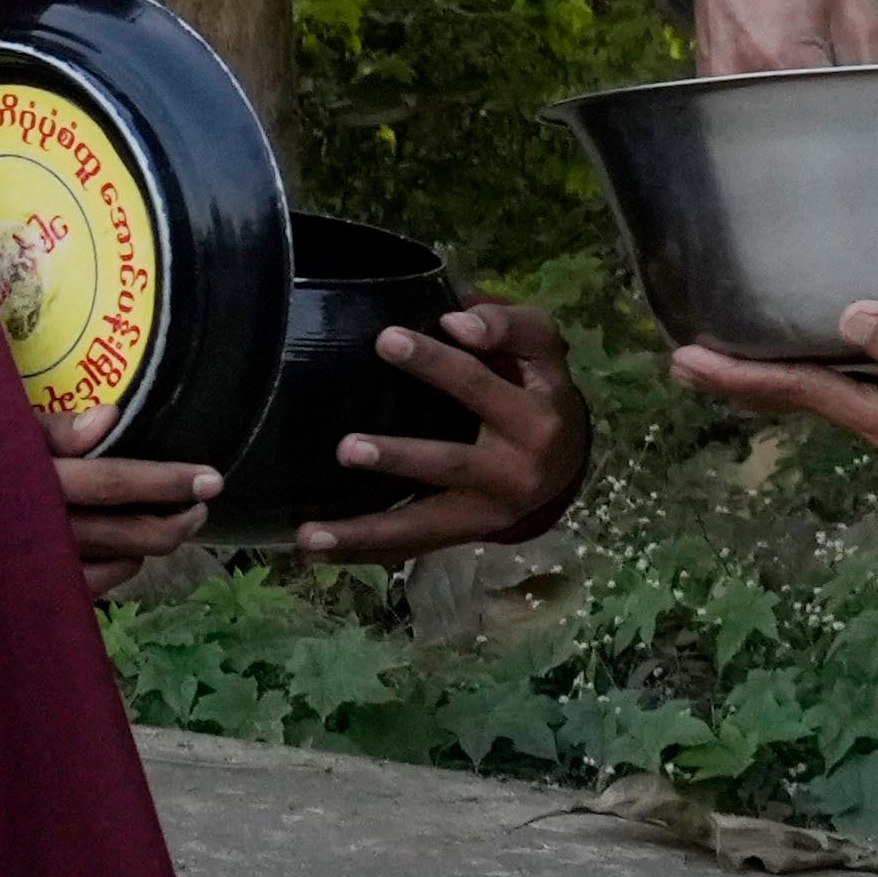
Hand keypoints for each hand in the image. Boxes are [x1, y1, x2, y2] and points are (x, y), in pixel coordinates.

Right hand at [50, 409, 213, 598]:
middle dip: (177, 520)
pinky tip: (125, 552)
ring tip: (167, 524)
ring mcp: (40, 568)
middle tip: (199, 505)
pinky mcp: (36, 593)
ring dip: (152, 545)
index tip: (212, 478)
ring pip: (122, 562)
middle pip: (130, 532)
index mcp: (32, 483)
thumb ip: (50, 430)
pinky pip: (96, 587)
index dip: (167, 481)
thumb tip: (110, 416)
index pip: (113, 483)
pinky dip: (121, 569)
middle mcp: (40, 531)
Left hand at [291, 299, 593, 556]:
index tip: (384, 340)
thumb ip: (505, 325)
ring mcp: (487, 513)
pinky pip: (411, 548)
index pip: (478, 386)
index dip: (434, 364)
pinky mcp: (463, 534)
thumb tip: (457, 322)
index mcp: (533, 420)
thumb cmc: (537, 389)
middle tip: (345, 448)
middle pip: (450, 465)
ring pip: (423, 526)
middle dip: (398, 458)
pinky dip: (364, 553)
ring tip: (311, 533)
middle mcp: (513, 474)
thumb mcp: (540, 348)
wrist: (566, 462)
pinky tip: (315, 552)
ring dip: (366, 531)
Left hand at [669, 305, 877, 468]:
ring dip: (782, 378)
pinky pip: (865, 392)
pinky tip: (820, 357)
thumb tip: (848, 321)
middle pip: (805, 399)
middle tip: (685, 359)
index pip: (801, 394)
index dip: (739, 377)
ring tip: (735, 358)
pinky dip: (828, 374)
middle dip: (746, 380)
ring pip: (833, 397)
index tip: (684, 361)